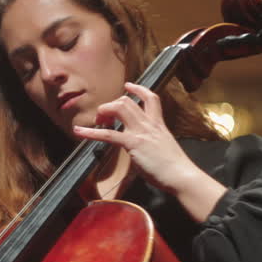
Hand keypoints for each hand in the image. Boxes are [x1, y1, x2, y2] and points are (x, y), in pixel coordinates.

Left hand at [73, 82, 226, 221]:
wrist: (181, 175)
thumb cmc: (174, 167)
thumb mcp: (163, 148)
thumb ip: (151, 143)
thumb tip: (142, 149)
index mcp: (158, 124)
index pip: (151, 98)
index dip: (138, 89)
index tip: (128, 86)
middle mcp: (149, 124)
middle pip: (127, 101)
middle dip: (111, 104)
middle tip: (103, 117)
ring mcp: (141, 132)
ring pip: (119, 108)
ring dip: (103, 112)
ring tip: (96, 122)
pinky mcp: (133, 143)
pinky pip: (108, 134)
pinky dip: (90, 132)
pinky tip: (79, 132)